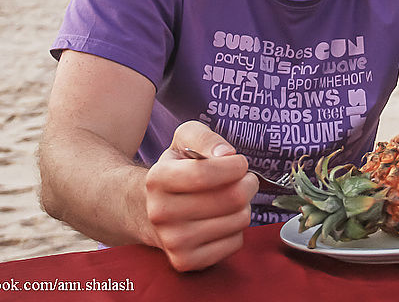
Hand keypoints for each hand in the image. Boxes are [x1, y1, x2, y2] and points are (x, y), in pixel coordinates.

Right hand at [144, 121, 257, 270]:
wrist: (150, 210)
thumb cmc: (177, 171)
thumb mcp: (184, 140)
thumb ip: (205, 138)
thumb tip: (226, 154)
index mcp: (157, 179)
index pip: (206, 173)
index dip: (234, 166)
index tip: (239, 163)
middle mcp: (160, 213)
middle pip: (231, 197)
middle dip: (247, 183)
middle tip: (243, 179)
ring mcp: (172, 241)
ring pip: (238, 219)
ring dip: (244, 206)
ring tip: (230, 199)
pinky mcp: (186, 261)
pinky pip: (236, 242)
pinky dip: (236, 228)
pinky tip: (222, 220)